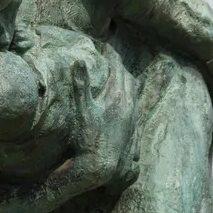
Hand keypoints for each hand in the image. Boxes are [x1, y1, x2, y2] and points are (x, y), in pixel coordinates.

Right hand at [70, 48, 139, 191]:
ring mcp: (132, 117)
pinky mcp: (131, 128)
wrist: (102, 165)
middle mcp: (128, 105)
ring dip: (126, 82)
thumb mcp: (83, 109)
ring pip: (133, 93)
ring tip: (120, 78)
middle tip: (112, 60)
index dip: (112, 57)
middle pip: (128, 79)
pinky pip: (134, 105)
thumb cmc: (89, 138)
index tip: (107, 47)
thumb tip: (78, 61)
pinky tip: (124, 103)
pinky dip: (129, 97)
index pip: (118, 69)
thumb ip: (81, 85)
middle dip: (120, 68)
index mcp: (117, 97)